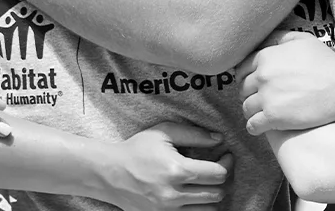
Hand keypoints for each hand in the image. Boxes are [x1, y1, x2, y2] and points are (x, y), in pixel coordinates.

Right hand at [98, 122, 229, 210]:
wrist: (106, 173)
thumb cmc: (136, 150)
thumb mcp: (164, 132)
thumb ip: (195, 135)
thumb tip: (219, 139)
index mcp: (176, 171)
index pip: (218, 174)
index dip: (228, 164)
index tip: (226, 156)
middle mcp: (172, 194)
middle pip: (216, 194)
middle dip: (222, 180)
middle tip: (218, 169)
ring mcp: (165, 210)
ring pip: (207, 210)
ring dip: (212, 196)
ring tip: (206, 183)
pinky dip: (198, 207)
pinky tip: (195, 195)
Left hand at [241, 31, 334, 133]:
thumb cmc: (326, 63)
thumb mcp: (306, 41)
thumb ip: (282, 38)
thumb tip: (268, 40)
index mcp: (267, 57)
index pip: (242, 69)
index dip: (248, 77)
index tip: (256, 84)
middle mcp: (262, 76)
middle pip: (243, 89)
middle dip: (251, 94)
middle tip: (263, 98)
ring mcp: (266, 97)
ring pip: (246, 108)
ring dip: (253, 111)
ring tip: (264, 112)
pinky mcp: (273, 116)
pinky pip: (252, 125)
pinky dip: (255, 127)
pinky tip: (263, 125)